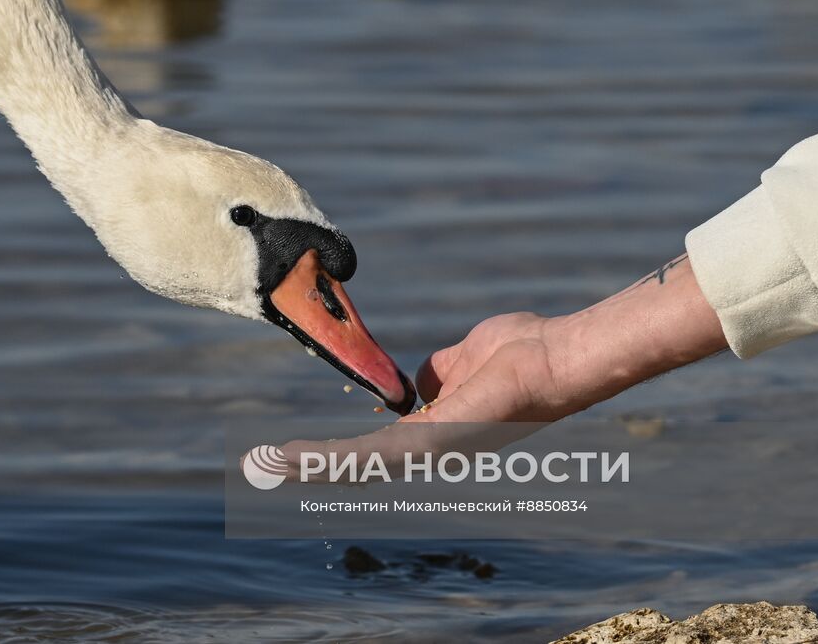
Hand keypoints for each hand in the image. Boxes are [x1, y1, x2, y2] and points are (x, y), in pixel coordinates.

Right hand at [269, 254, 727, 477]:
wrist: (552, 355)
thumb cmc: (520, 349)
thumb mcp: (460, 360)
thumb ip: (435, 375)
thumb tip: (415, 383)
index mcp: (436, 429)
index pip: (375, 447)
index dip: (335, 451)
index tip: (295, 449)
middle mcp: (431, 448)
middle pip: (358, 464)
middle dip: (310, 466)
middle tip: (265, 466)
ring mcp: (430, 449)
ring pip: (355, 467)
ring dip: (307, 467)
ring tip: (267, 466)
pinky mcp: (430, 443)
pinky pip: (370, 456)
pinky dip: (328, 460)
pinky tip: (296, 460)